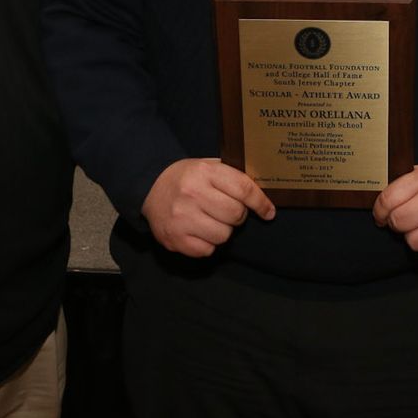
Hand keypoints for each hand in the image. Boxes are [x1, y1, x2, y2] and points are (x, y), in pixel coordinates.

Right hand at [142, 158, 275, 257]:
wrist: (149, 187)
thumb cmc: (186, 178)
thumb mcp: (207, 166)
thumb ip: (232, 176)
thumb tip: (263, 195)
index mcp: (204, 172)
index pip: (243, 189)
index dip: (260, 203)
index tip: (268, 212)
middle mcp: (192, 194)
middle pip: (236, 215)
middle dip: (237, 215)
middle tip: (226, 211)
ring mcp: (182, 218)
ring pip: (223, 236)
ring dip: (222, 231)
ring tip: (210, 221)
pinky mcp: (174, 238)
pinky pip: (207, 250)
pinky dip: (207, 244)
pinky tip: (198, 231)